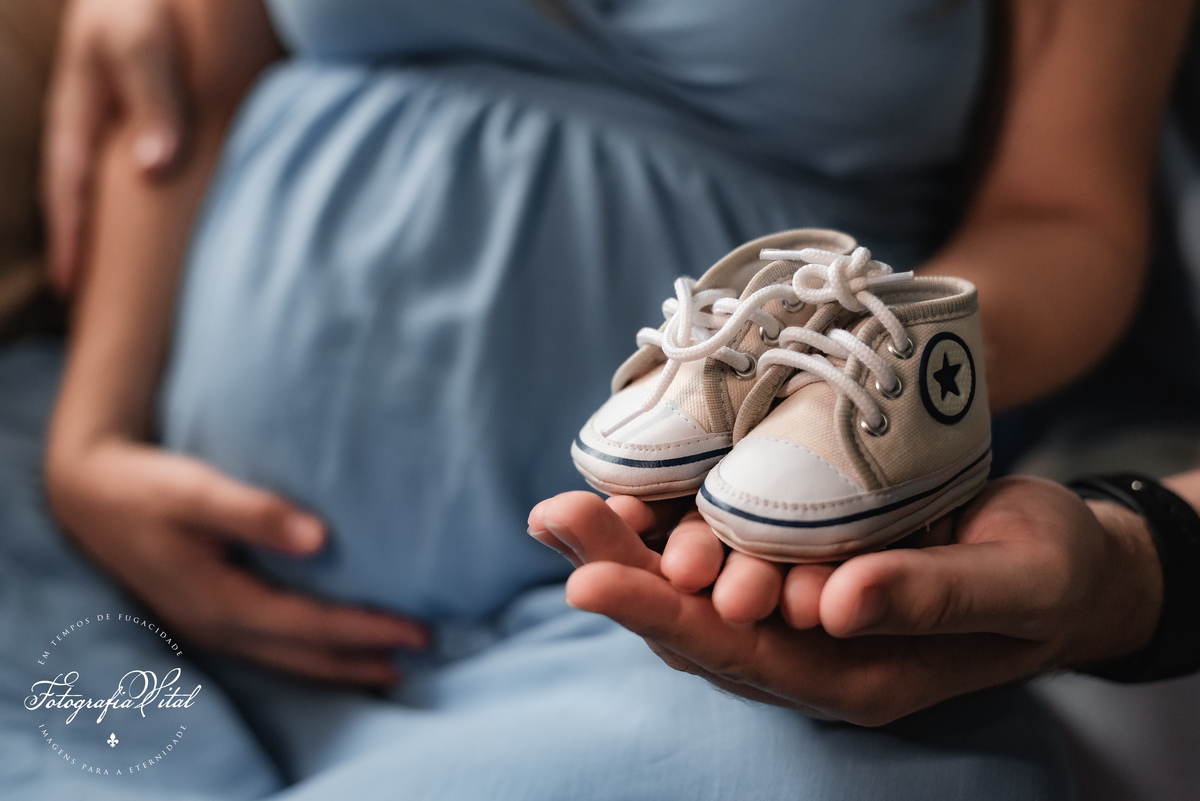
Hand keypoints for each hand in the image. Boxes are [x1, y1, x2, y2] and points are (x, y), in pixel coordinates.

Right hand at [43, 0, 190, 292]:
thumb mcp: (139, 40)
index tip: (73, 288)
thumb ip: (150, 98)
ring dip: (124, 233)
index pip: (70, 188)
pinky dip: (159, 205)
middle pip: (88, 199)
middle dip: (91, 249)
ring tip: (133, 283)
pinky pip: (156, 169)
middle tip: (96, 305)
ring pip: (121, 189)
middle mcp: (98, 124)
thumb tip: (153, 170)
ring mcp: (124, 122)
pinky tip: (177, 229)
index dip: (72, 238)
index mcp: (80, 112)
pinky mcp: (160, 115)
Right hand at [47, 439, 427, 685]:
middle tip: (420, 652)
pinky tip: (333, 643)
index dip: (364, 631)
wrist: (89, 495)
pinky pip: (273, 645)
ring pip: (288, 658)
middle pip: (304, 656)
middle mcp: (217, 625)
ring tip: (390, 664)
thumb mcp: (196, 491)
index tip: (414, 631)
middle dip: (363, 658)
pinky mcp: (210, 613)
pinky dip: (312, 650)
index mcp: (219, 601)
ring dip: (340, 662)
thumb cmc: (145, 487)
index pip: (309, 626)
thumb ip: (256, 513)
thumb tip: (321, 539)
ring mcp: (211, 626)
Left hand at [529, 477, 1162, 724]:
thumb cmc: (1048, 575)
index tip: (589, 580)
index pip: (739, 655)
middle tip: (556, 520)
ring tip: (563, 507)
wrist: (1064, 565)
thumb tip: (835, 604)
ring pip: (693, 588)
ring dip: (627, 547)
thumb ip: (934, 598)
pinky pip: (719, 550)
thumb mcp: (1013, 585)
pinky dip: (669, 522)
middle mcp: (810, 648)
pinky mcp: (796, 560)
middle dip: (619, 573)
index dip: (661, 616)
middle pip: (693, 623)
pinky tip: (624, 488)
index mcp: (856, 671)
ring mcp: (797, 608)